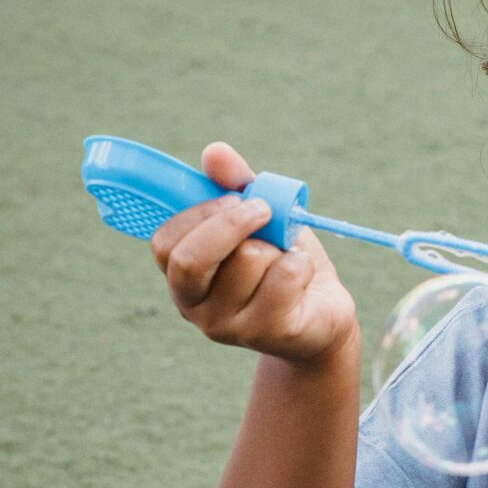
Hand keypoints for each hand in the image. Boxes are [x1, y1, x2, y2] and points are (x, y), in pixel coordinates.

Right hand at [150, 142, 357, 366]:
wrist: (322, 312)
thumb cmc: (281, 263)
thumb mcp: (258, 219)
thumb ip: (234, 185)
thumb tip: (214, 153)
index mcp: (182, 277)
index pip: (165, 244)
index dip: (199, 214)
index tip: (234, 198)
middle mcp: (194, 307)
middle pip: (191, 259)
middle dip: (231, 224)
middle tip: (264, 212)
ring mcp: (228, 326)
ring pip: (247, 260)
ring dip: (276, 247)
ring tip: (284, 258)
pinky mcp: (266, 334)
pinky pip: (284, 277)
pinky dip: (302, 263)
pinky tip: (304, 276)